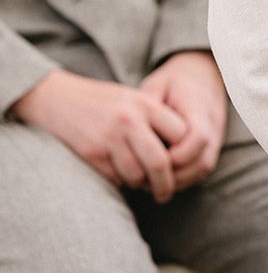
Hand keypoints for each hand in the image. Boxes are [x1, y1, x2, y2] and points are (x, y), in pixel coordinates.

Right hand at [11, 69, 186, 201]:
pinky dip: (120, 181)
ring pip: (136, 175)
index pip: (180, 133)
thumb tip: (182, 149)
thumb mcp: (134, 99)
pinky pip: (115, 178)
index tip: (180, 161)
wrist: (61, 99)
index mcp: (145, 103)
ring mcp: (109, 138)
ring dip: (140, 184)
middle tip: (165, 193)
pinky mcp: (92, 154)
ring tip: (140, 183)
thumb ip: (155, 118)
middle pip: (159, 162)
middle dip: (166, 183)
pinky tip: (119, 175)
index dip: (183, 150)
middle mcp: (129, 120)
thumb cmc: (105, 102)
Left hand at [140, 50, 227, 191]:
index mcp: (198, 106)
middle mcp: (213, 123)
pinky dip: (185, 177)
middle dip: (173, 176)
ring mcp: (217, 134)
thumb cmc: (174, 80)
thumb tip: (129, 128)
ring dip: (179, 180)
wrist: (203, 71)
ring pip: (203, 168)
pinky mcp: (214, 143)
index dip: (175, 155)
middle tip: (144, 179)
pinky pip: (203, 168)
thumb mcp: (157, 84)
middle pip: (201, 161)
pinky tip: (164, 176)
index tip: (150, 158)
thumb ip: (146, 105)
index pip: (197, 138)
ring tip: (151, 182)